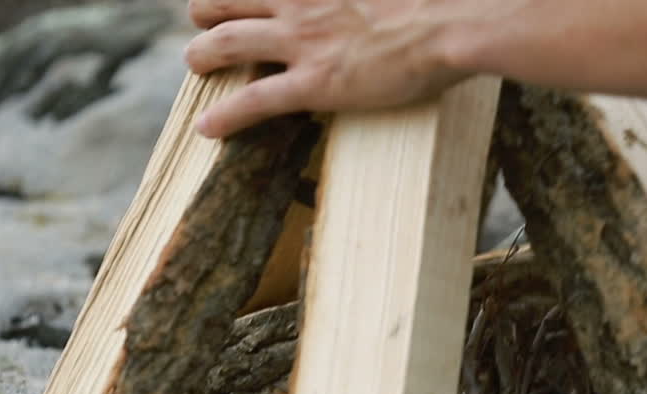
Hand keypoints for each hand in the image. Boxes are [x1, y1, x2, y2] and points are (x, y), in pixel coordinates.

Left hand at [184, 0, 468, 137]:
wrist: (452, 22)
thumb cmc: (436, 0)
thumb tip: (366, 4)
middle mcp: (299, 2)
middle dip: (207, 9)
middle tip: (202, 22)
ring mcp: (302, 42)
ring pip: (225, 42)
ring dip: (201, 54)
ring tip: (195, 64)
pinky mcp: (313, 83)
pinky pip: (253, 100)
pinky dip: (224, 115)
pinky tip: (207, 128)